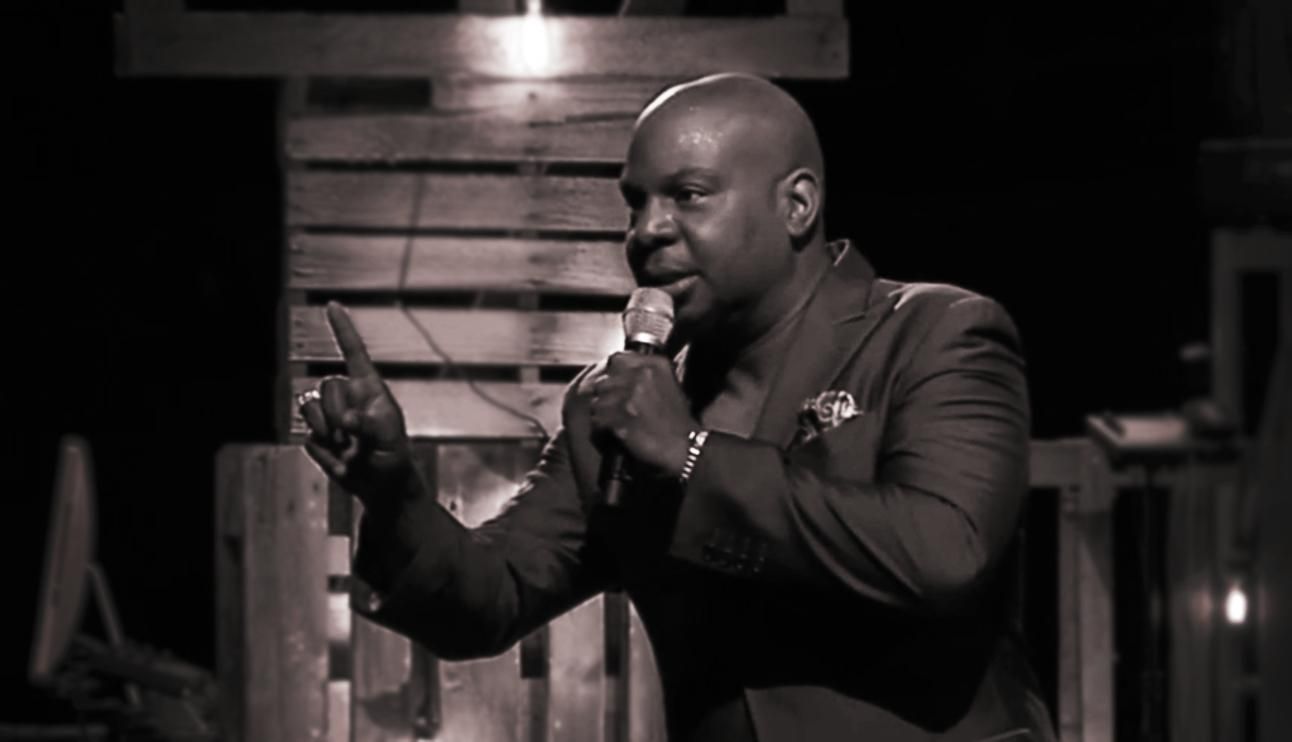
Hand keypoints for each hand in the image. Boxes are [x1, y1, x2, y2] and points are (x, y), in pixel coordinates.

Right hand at [298, 302, 414, 503]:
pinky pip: (308, 437)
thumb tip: (346, 419)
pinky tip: (341, 459)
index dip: (342, 329)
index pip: (354, 352)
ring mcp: (330, 415)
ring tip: (349, 447)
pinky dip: (324, 453)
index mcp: (369, 389)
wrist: (381, 486)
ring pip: (309, 408)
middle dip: (337, 411)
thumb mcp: (389, 438)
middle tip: (355, 435)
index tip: (332, 304)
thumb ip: (369, 425)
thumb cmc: (392, 455)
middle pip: (327, 386)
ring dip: (328, 432)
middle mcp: (348, 396)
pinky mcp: (317, 436)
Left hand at [586, 352, 697, 476]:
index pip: (617, 359)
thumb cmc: (676, 419)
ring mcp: (629, 397)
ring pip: (598, 401)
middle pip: (604, 381)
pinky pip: (598, 419)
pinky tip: (616, 432)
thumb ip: (645, 370)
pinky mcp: (620, 418)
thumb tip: (619, 366)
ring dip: (604, 413)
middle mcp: (640, 376)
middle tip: (618, 408)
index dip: (614, 375)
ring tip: (618, 421)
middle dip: (607, 396)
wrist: (684, 446)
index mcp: (654, 365)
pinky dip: (603, 428)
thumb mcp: (669, 383)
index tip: (618, 386)